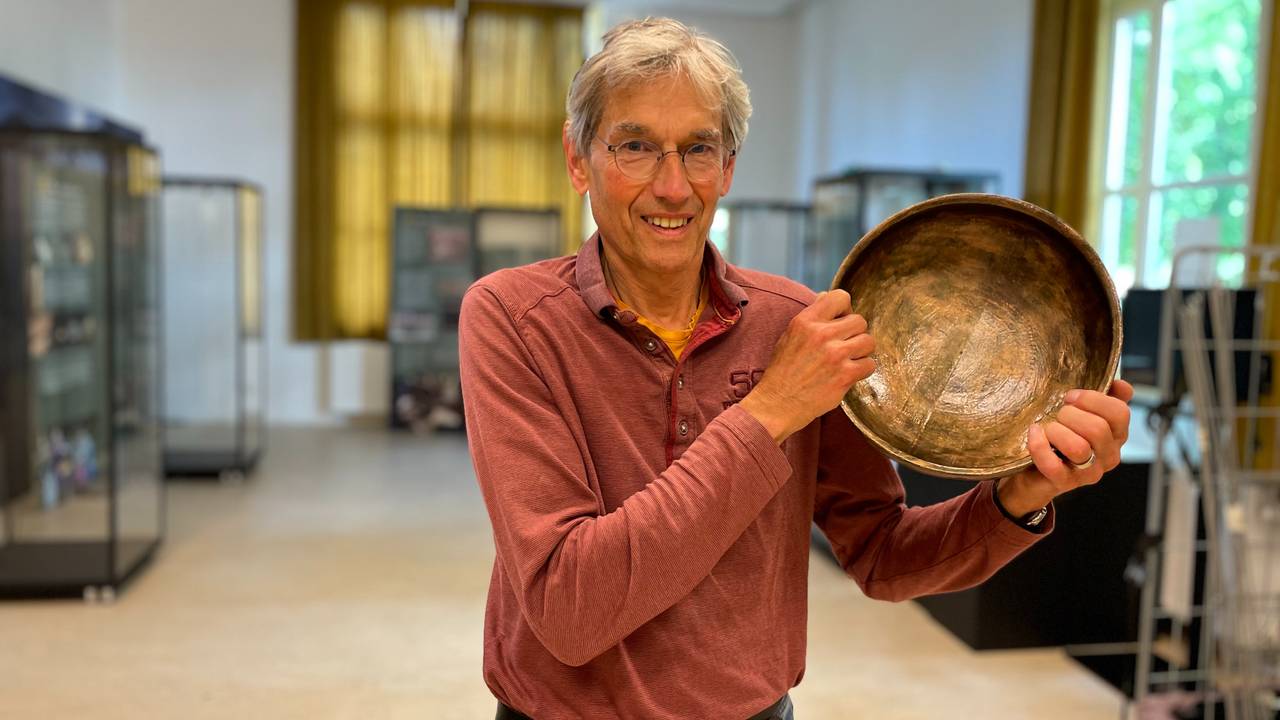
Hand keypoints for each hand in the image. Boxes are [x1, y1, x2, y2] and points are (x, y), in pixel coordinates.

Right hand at [739, 289, 875, 442]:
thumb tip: (828, 296)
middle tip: (843, 346)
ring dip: (861, 352)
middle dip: (854, 334)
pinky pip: (870, 364)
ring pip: (869, 342)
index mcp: (806, 321)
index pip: (840, 297)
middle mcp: (821, 334)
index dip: (845, 309)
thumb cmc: (783, 370)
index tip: (839, 322)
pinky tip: (848, 374)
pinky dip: (862, 370)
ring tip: (847, 361)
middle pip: (860, 321)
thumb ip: (811, 316)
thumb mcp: (790, 335)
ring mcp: (835, 355)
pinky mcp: (845, 375)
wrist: (777, 403)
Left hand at [997, 379, 1134, 516]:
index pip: (1119, 413)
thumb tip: (1121, 385)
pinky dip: (1039, 446)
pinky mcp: (1064, 483)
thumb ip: (1106, 397)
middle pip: (1098, 428)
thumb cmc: (1060, 437)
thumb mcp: (1085, 413)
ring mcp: (1088, 472)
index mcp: (1117, 435)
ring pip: (1078, 447)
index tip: (1071, 397)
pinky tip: (1035, 434)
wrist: (1034, 472)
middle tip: (1058, 415)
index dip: (1093, 399)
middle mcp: (1108, 456)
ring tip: (1048, 429)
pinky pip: (1052, 465)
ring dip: (1057, 431)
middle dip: (1070, 414)